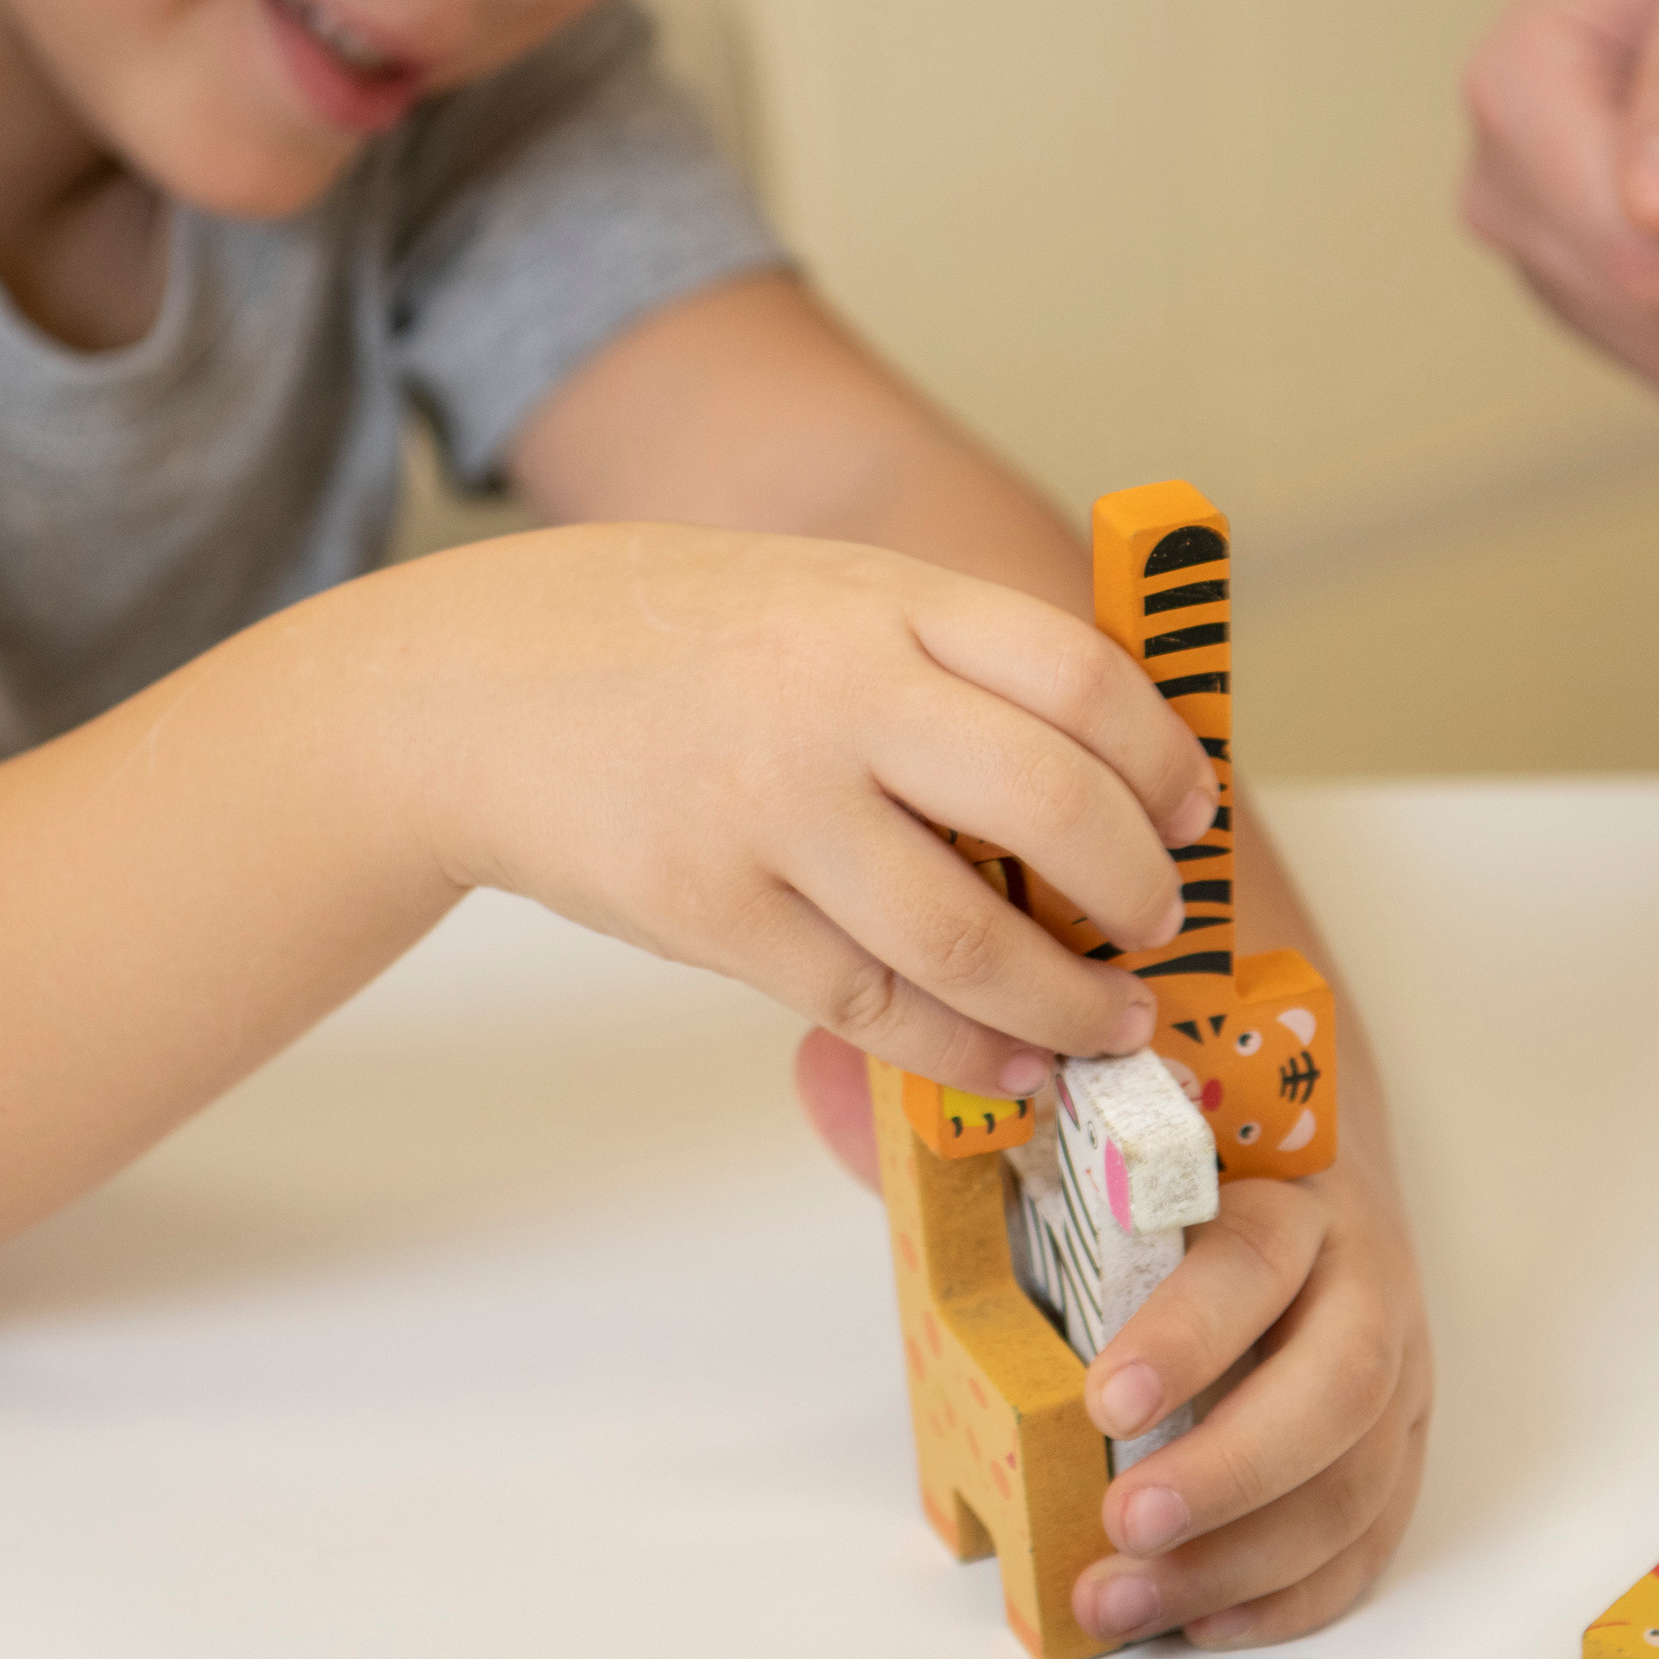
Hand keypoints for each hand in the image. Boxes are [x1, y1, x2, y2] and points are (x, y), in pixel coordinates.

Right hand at [411, 523, 1216, 1094]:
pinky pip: (873, 1004)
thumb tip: (1096, 781)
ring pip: (969, 935)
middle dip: (1135, 890)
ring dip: (1067, 1003)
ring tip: (1106, 1025)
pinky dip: (964, 1049)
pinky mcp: (711, 912)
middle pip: (1052, 804)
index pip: (1077, 672)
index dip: (1160, 758)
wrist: (471, 689)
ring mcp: (770, 808)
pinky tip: (1007, 1062)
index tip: (1188, 814)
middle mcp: (835, 693)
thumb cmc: (663, 642)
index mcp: (878, 599)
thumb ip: (942, 662)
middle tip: (1155, 929)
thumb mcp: (816, 596)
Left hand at [795, 1027, 1432, 1645]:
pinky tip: (1201, 1622)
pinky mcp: (1399, 1442)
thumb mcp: (1101, 1113)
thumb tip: (829, 1087)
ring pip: (1353, 1481)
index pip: (1252, 1262)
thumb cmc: (1177, 1143)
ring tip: (1120, 1602)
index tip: (1100, 1399)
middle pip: (1333, 1391)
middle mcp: (1362, 1278)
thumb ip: (991, 1116)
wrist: (1305, 1143)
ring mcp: (1397, 1369)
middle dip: (1229, 1472)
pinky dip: (1292, 1595)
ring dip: (1240, 1561)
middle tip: (1120, 1523)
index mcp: (1287, 1189)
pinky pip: (1369, 1535)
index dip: (1186, 1335)